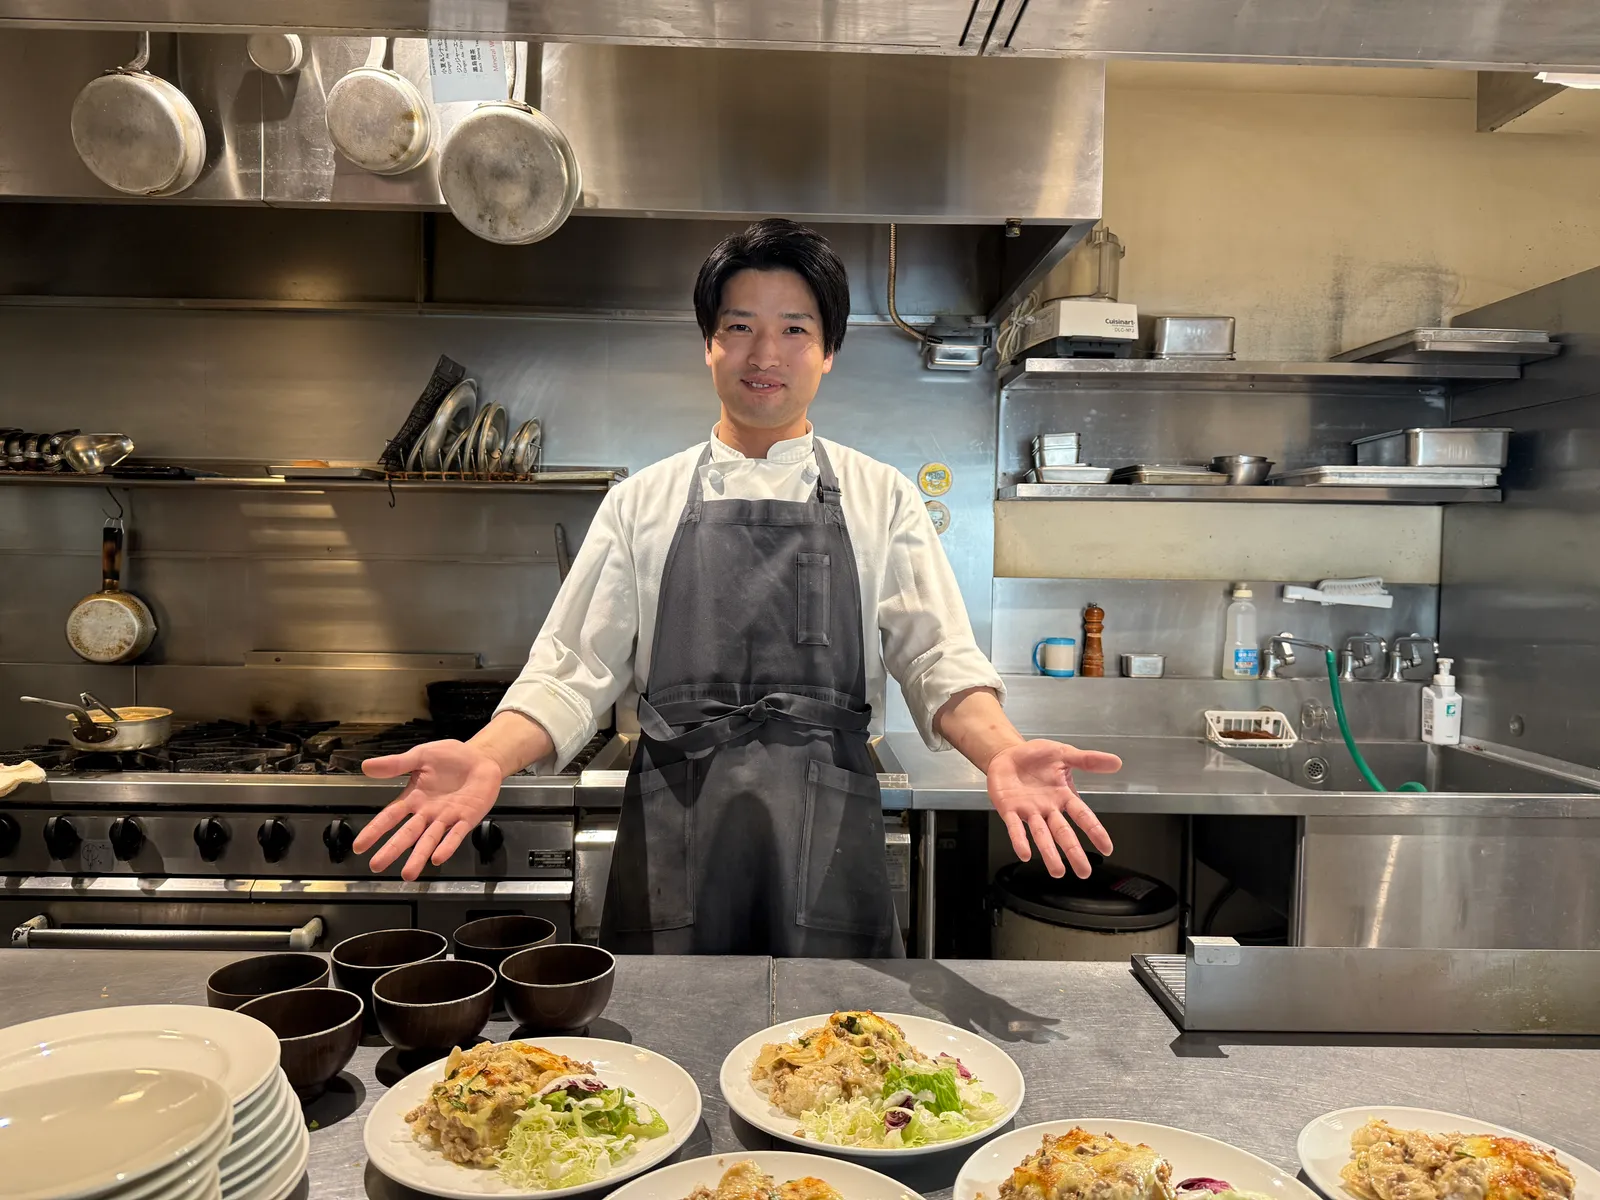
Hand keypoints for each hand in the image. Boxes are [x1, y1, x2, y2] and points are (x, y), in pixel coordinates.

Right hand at [353, 740, 504, 880]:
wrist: (481, 757)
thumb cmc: (452, 758)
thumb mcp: (420, 756)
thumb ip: (396, 764)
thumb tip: (366, 766)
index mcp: (414, 799)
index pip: (389, 817)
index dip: (374, 831)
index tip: (359, 846)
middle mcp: (428, 813)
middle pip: (407, 834)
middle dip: (392, 850)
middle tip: (376, 865)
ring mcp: (447, 818)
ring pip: (430, 840)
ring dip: (419, 857)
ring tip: (408, 873)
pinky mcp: (467, 818)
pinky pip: (455, 834)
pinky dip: (447, 846)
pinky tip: (438, 858)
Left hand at [987, 739, 1121, 878]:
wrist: (1007, 753)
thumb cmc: (1036, 757)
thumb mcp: (1064, 754)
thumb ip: (1088, 760)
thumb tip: (1117, 762)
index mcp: (1063, 796)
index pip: (1083, 816)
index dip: (1095, 831)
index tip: (1107, 848)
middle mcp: (1047, 808)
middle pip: (1063, 833)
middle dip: (1073, 852)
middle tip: (1084, 872)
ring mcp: (1028, 811)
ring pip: (1041, 835)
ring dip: (1049, 853)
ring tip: (1058, 872)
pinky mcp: (1008, 809)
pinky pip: (1015, 827)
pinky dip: (1019, 841)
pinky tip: (1025, 854)